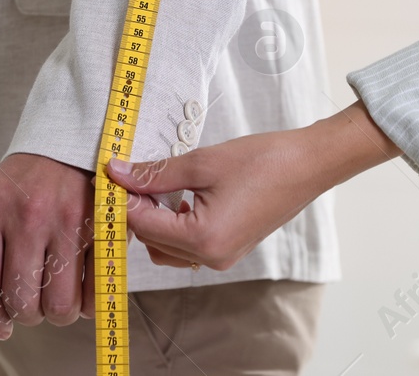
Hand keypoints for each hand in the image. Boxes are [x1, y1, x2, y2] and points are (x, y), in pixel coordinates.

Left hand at [0, 153, 95, 337]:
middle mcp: (26, 217)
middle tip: (33, 303)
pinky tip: (82, 293)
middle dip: (27, 315)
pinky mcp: (101, 228)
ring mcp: (66, 222)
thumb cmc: (29, 180)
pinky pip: (94, 295)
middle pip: (22, 303)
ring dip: (58, 313)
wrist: (73, 139)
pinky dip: (88, 305)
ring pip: (59, 306)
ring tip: (58, 297)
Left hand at [106, 104, 399, 269]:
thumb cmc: (261, 161)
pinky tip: (177, 195)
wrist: (307, 165)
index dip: (123, 198)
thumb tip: (117, 173)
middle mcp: (210, 257)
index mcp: (202, 239)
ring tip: (154, 183)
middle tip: (130, 173)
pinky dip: (173, 224)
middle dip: (136, 208)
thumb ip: (156, 172)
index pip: (143, 224)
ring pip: (166, 247)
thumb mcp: (201, 162)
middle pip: (151, 239)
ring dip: (154, 219)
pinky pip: (186, 246)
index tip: (111, 173)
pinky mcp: (228, 250)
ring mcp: (221, 258)